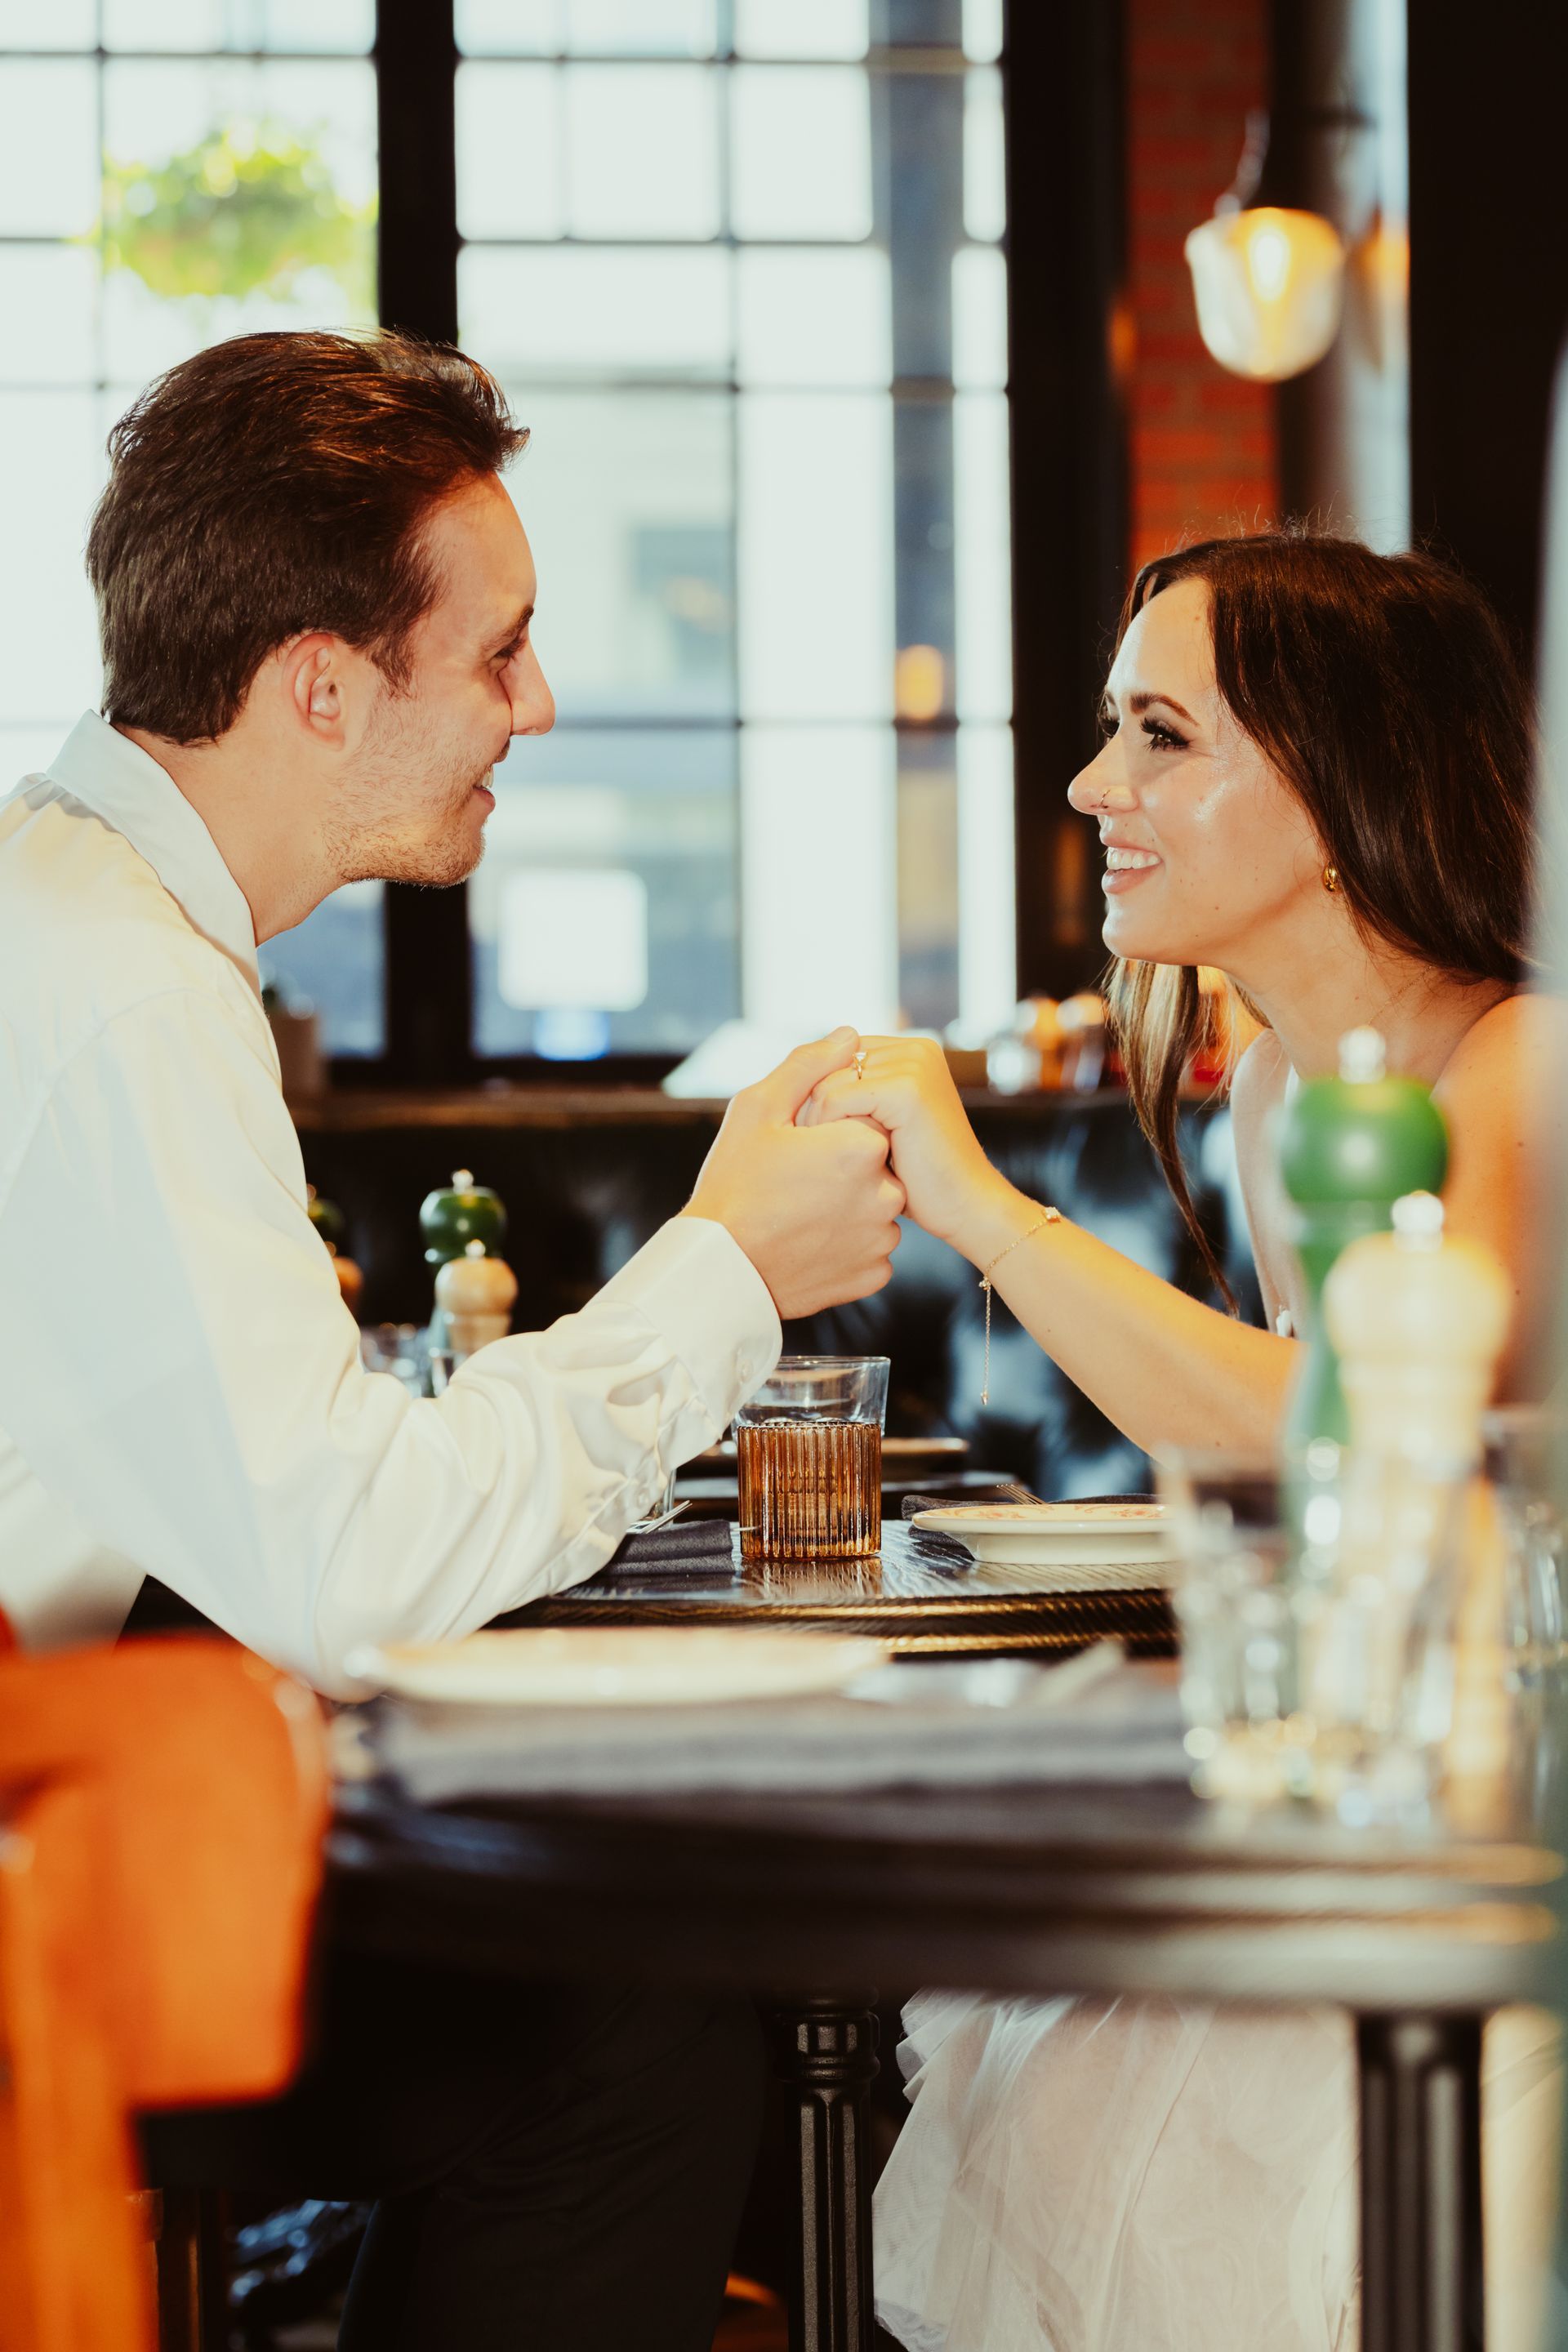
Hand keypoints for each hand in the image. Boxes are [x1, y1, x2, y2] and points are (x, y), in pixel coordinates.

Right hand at [682, 1028, 906, 1316]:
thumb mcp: (757, 1109)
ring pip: (875, 1207)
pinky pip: (871, 1248)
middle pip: (874, 1163)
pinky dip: (848, 1244)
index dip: (826, 1131)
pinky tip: (811, 1242)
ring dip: (848, 1207)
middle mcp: (886, 1193)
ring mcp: (883, 1239)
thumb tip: (848, 1036)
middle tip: (794, 1183)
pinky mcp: (874, 1275)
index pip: (863, 1118)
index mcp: (863, 1146)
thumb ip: (808, 1066)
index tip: (795, 1150)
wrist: (719, 1268)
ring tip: (800, 1215)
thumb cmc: (733, 1183)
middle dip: (841, 1168)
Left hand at [797, 1034, 1006, 1253]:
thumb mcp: (882, 1126)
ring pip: (825, 1084)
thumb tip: (802, 1081)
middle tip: (820, 1155)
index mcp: (911, 1051)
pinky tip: (843, 1163)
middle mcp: (914, 1049)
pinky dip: (827, 1133)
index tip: (818, 1140)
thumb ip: (856, 1095)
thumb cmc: (920, 1178)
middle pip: (826, 1067)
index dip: (818, 1098)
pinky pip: (834, 1100)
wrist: (967, 1208)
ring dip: (819, 1126)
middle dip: (813, 1111)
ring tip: (834, 1161)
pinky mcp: (905, 1089)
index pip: (834, 1057)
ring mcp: (912, 1066)